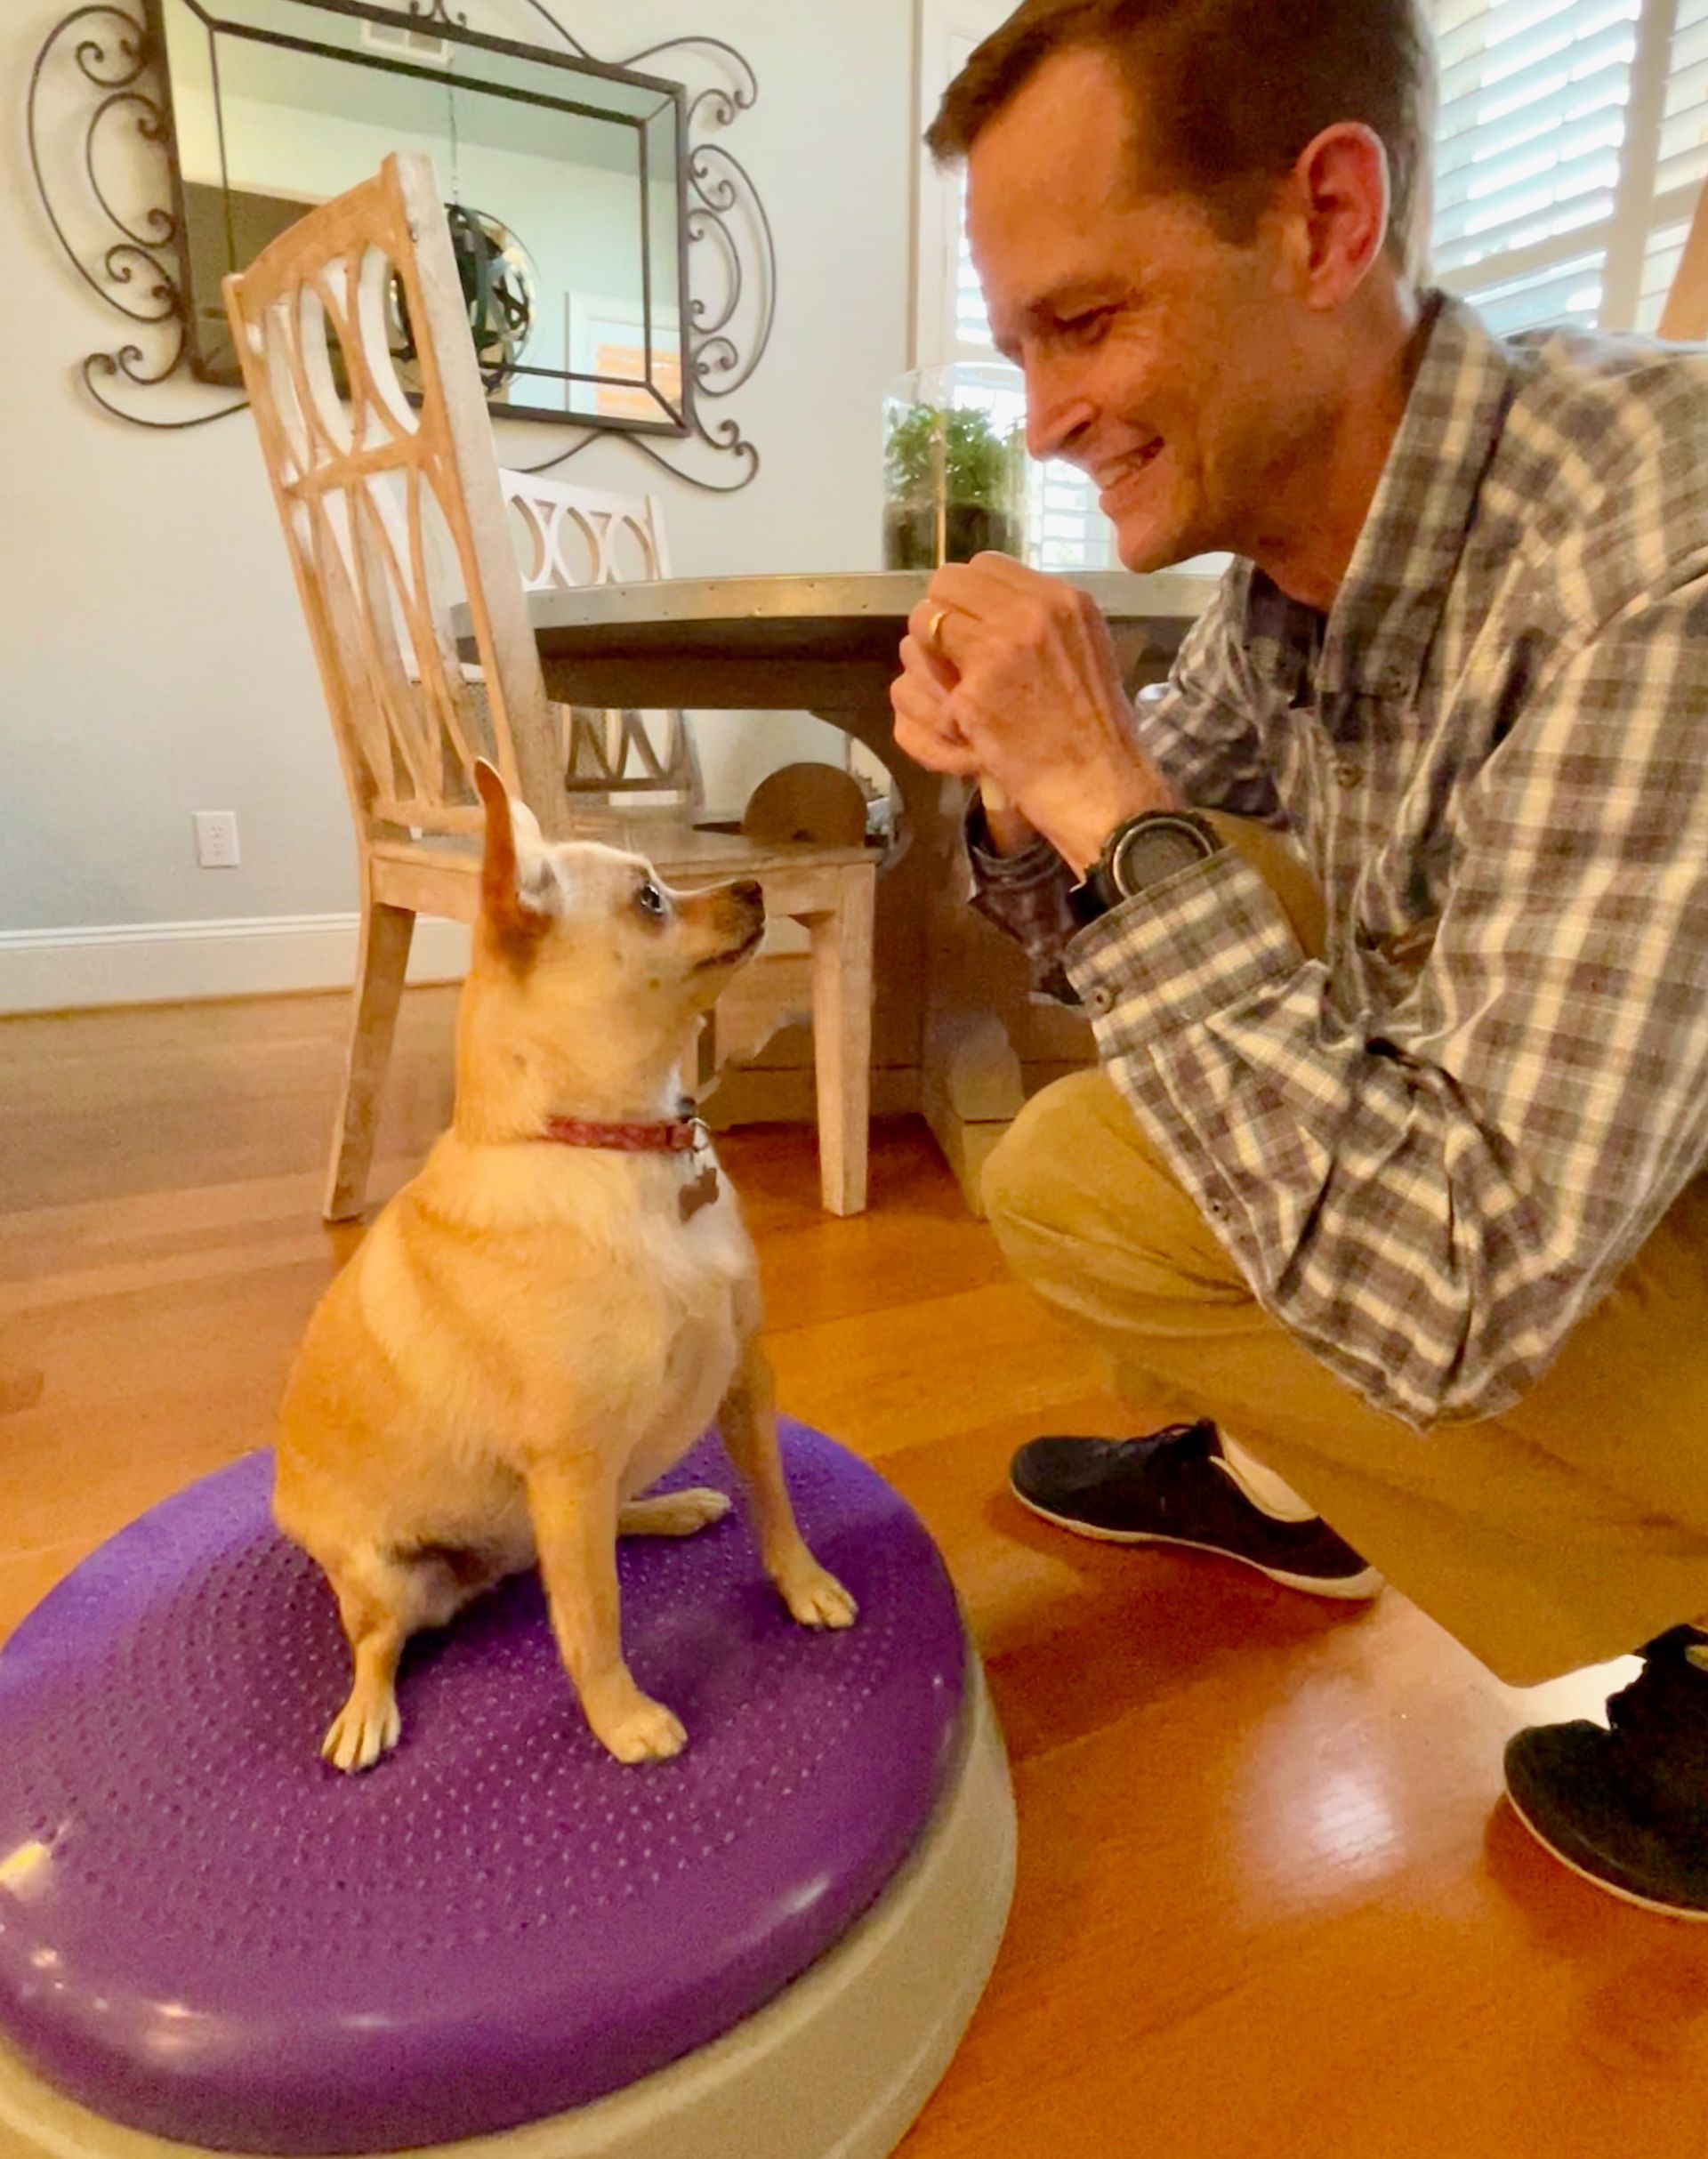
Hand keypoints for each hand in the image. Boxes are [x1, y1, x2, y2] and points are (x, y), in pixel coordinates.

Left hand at [899, 553, 1184, 873]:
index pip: (985, 565)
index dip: (965, 595)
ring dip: (927, 656)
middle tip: (948, 656)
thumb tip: (993, 602)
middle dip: (939, 617)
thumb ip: (1043, 620)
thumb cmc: (1094, 728)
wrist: (1100, 784)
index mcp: (1062, 600)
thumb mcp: (1085, 650)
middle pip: (947, 583)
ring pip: (924, 621)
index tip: (968, 626)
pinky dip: (938, 714)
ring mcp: (1001, 650)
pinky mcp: (974, 694)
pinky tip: (968, 733)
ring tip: (952, 688)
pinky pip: (919, 683)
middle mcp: (1032, 613)